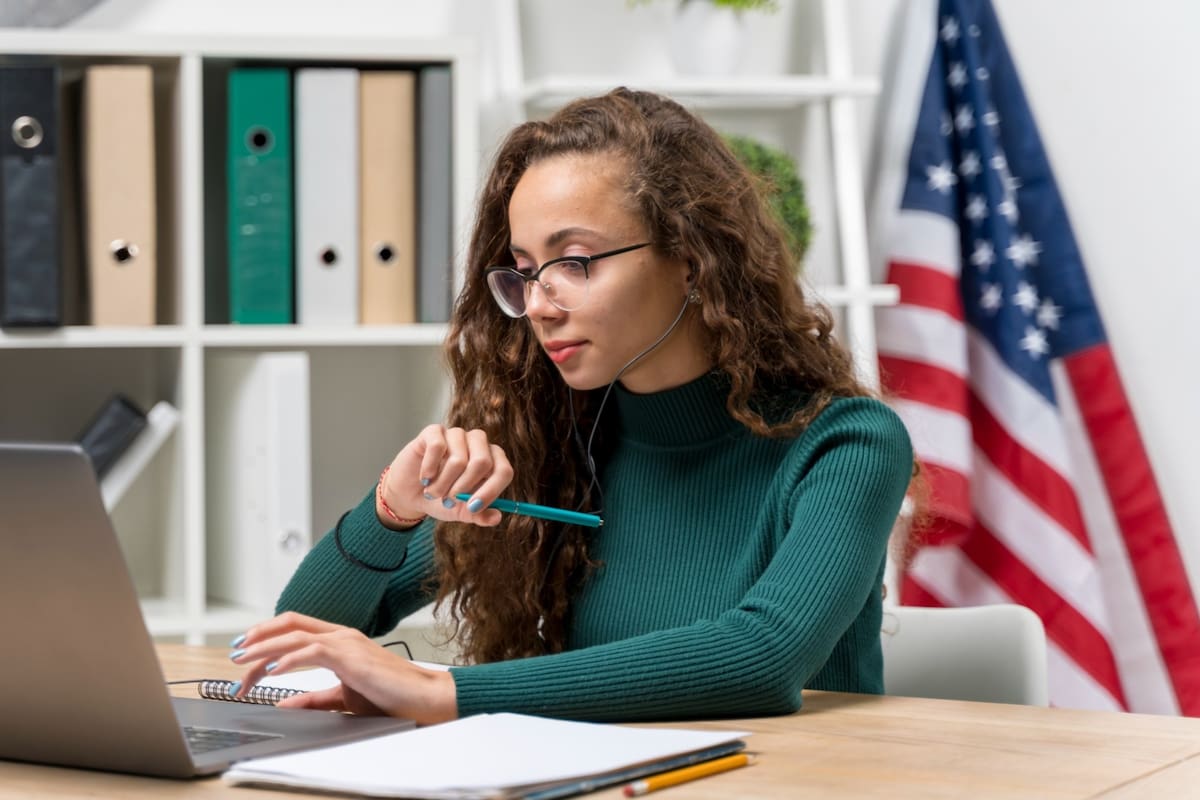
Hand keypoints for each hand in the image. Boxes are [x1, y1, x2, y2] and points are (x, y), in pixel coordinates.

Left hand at [231, 612, 456, 724]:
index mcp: (340, 640)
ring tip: (242, 662)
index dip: (266, 637)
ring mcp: (346, 641)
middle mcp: (341, 634)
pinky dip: (286, 659)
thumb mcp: (344, 698)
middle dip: (257, 636)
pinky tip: (271, 670)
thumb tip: (284, 703)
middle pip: (289, 624)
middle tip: (234, 653)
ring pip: (294, 634)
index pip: (295, 628)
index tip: (245, 654)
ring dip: (263, 648)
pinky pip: (311, 650)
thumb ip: (314, 698)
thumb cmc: (391, 696)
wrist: (423, 697)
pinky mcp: (350, 655)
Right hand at [379, 424, 513, 528]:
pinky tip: (425, 477)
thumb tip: (496, 518)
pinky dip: (429, 468)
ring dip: (443, 484)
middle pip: (482, 462)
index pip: (504, 471)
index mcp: (493, 461)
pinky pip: (437, 447)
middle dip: (463, 488)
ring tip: (433, 493)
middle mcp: (478, 443)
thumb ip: (479, 515)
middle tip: (448, 501)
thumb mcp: (461, 512)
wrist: (410, 493)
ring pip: (458, 460)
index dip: (491, 491)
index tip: (473, 508)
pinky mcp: (434, 431)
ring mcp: (457, 434)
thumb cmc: (442, 498)